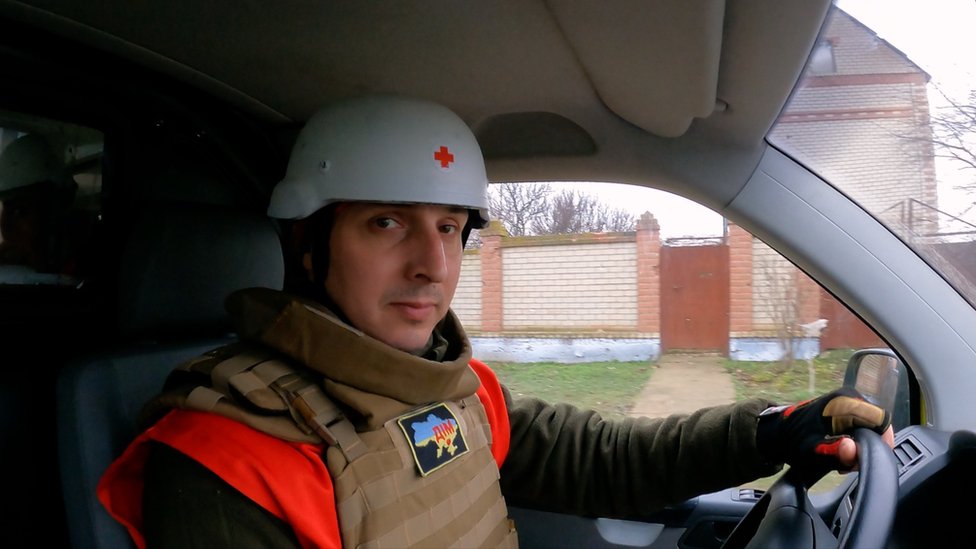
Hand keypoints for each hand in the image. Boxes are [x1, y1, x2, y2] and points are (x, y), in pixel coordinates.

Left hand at [756, 387, 891, 471]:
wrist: (778, 432)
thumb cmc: (794, 441)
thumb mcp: (813, 452)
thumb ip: (835, 453)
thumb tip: (852, 449)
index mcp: (844, 402)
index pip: (882, 421)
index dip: (881, 442)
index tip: (865, 458)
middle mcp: (850, 395)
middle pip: (878, 424)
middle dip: (870, 445)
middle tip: (850, 462)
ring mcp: (848, 399)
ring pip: (872, 425)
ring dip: (864, 444)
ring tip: (844, 457)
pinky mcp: (846, 406)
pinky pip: (864, 423)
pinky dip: (858, 439)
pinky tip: (843, 449)